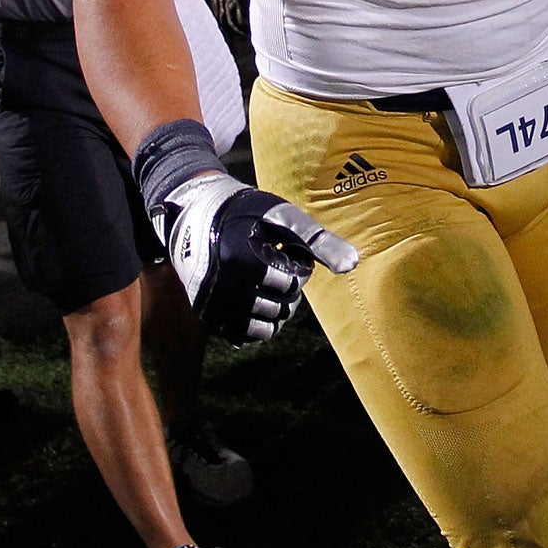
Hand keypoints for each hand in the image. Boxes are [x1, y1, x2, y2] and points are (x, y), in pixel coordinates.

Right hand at [157, 171, 359, 343]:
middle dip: (288, 289)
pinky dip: (257, 323)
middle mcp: (222, 285)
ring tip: (267, 281)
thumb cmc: (246, 212)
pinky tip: (257, 299)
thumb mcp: (282, 218)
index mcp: (241, 257)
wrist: (193, 213)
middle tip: (275, 264)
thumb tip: (353, 265)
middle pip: (281, 307)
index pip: (291, 281)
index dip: (297, 265)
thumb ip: (318, 241)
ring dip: (276, 308)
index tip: (284, 248)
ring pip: (264, 327)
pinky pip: (243, 335)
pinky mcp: (205, 313)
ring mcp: (211, 302)